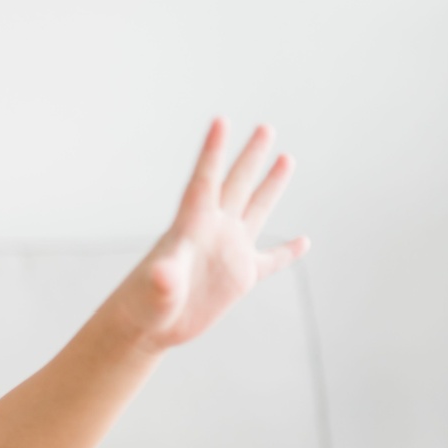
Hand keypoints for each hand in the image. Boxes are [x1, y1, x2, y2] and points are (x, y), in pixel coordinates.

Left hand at [109, 118, 307, 351]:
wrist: (147, 328)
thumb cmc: (143, 306)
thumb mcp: (155, 292)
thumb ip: (162, 281)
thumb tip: (164, 276)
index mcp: (191, 227)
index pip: (204, 181)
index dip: (212, 152)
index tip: (220, 119)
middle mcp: (213, 232)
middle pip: (235, 185)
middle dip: (250, 157)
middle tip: (265, 127)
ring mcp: (229, 252)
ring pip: (256, 210)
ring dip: (271, 186)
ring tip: (286, 157)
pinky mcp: (240, 278)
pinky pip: (271, 259)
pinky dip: (288, 252)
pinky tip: (304, 241)